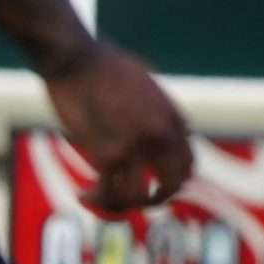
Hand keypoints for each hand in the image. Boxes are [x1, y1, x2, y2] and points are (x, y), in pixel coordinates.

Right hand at [45, 41, 192, 214]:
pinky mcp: (109, 153)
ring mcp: (138, 147)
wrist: (75, 58)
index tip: (154, 184)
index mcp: (174, 119)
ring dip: (120, 205)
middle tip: (133, 201)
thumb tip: (169, 126)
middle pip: (173, 185)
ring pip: (139, 196)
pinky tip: (82, 195)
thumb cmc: (104, 65)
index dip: (174, 181)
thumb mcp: (147, 84)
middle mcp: (163, 136)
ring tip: (100, 199)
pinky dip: (96, 199)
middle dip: (155, 199)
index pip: (188, 164)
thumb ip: (160, 110)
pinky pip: (109, 192)